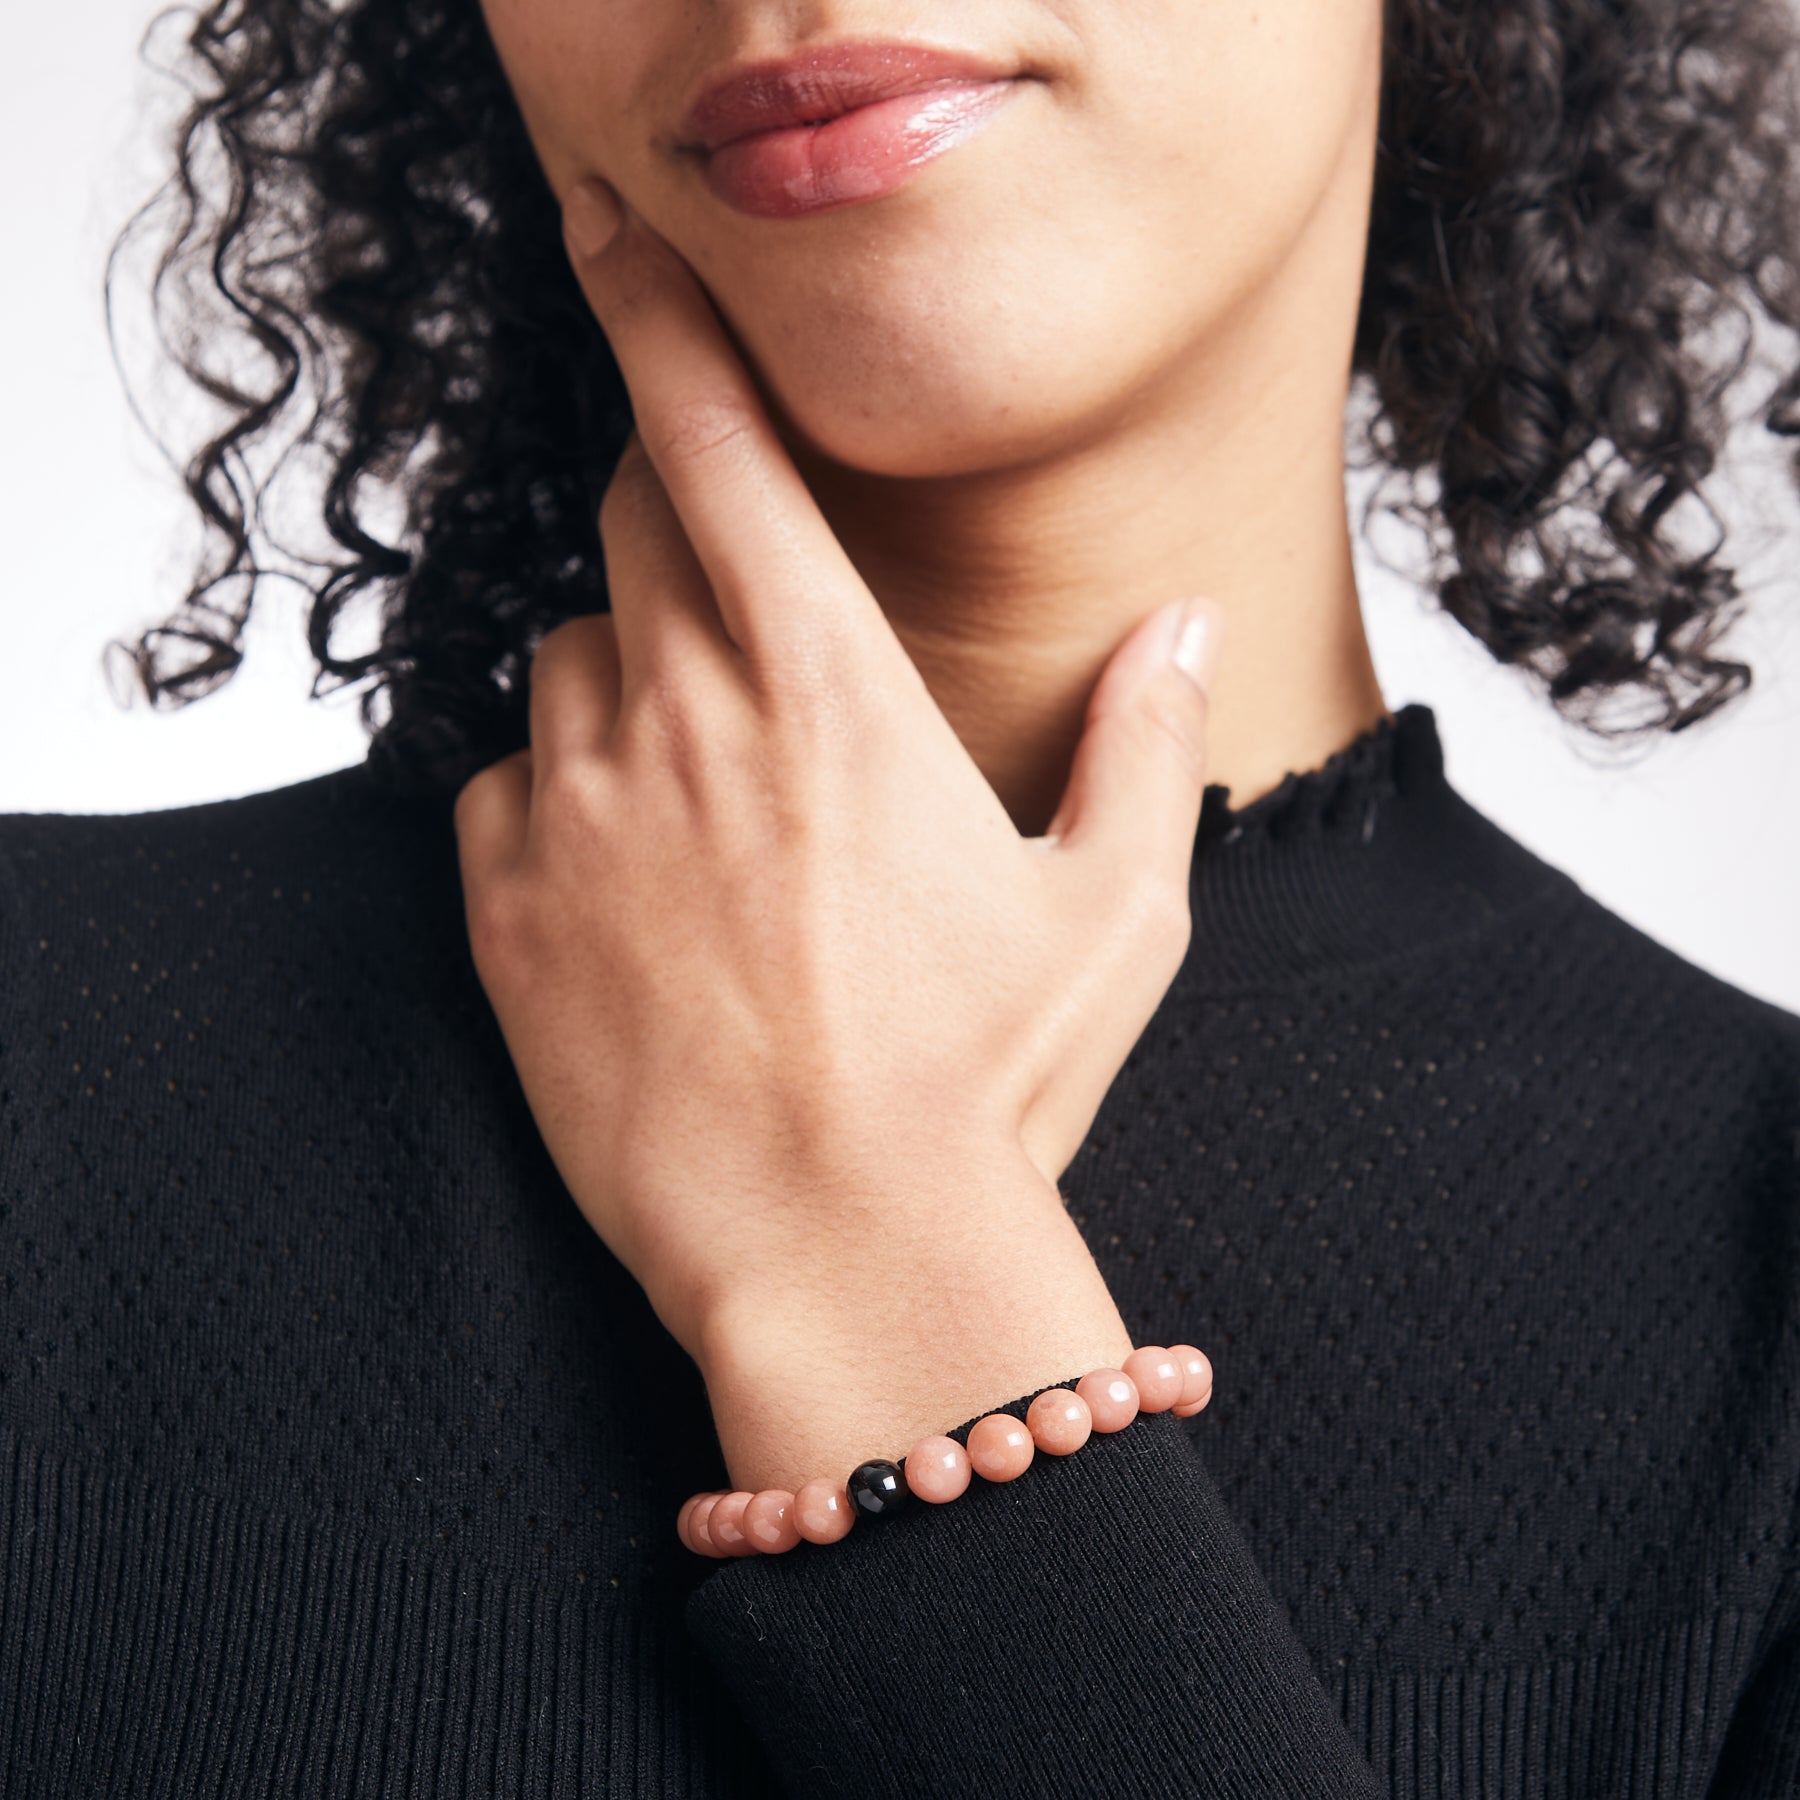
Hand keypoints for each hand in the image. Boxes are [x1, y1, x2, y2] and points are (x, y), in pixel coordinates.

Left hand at [451, 179, 1220, 1490]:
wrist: (842, 1252)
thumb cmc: (986, 1085)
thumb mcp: (1114, 908)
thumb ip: (1149, 737)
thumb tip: (1188, 619)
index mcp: (828, 685)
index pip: (717, 438)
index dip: (659, 314)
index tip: (612, 235)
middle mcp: (682, 714)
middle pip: (630, 525)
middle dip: (679, 537)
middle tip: (749, 644)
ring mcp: (577, 810)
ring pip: (565, 660)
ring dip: (626, 689)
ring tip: (710, 811)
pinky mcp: (503, 911)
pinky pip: (500, 789)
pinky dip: (552, 803)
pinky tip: (631, 892)